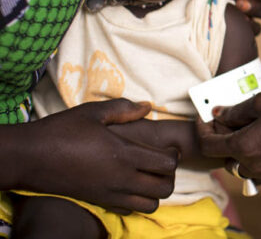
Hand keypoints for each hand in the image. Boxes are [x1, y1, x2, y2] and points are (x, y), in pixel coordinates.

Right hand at [17, 99, 176, 213]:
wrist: (30, 157)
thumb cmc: (61, 130)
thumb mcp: (94, 112)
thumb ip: (125, 109)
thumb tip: (147, 106)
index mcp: (124, 154)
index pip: (167, 164)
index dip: (173, 156)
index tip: (166, 148)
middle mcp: (121, 178)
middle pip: (165, 188)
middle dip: (170, 176)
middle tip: (161, 163)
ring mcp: (110, 194)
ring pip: (150, 205)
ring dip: (155, 191)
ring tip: (147, 175)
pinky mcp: (99, 202)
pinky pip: (130, 210)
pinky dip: (136, 200)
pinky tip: (128, 183)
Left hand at [197, 89, 260, 183]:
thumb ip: (235, 111)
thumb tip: (218, 114)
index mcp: (244, 147)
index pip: (208, 145)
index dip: (202, 130)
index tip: (205, 117)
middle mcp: (253, 166)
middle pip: (224, 157)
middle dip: (221, 138)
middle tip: (228, 118)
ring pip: (241, 166)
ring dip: (238, 150)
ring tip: (247, 128)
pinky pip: (258, 170)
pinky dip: (254, 157)